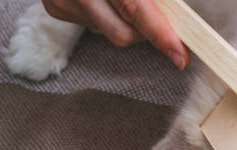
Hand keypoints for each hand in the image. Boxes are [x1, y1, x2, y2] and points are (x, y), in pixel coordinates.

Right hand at [41, 0, 189, 68]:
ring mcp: (62, 1)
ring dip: (127, 20)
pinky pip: (94, 24)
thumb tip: (173, 15)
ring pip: (111, 31)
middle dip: (147, 31)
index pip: (135, 10)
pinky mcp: (56, 8)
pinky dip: (108, 14)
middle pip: (124, 34)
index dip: (161, 34)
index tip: (180, 57)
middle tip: (161, 20)